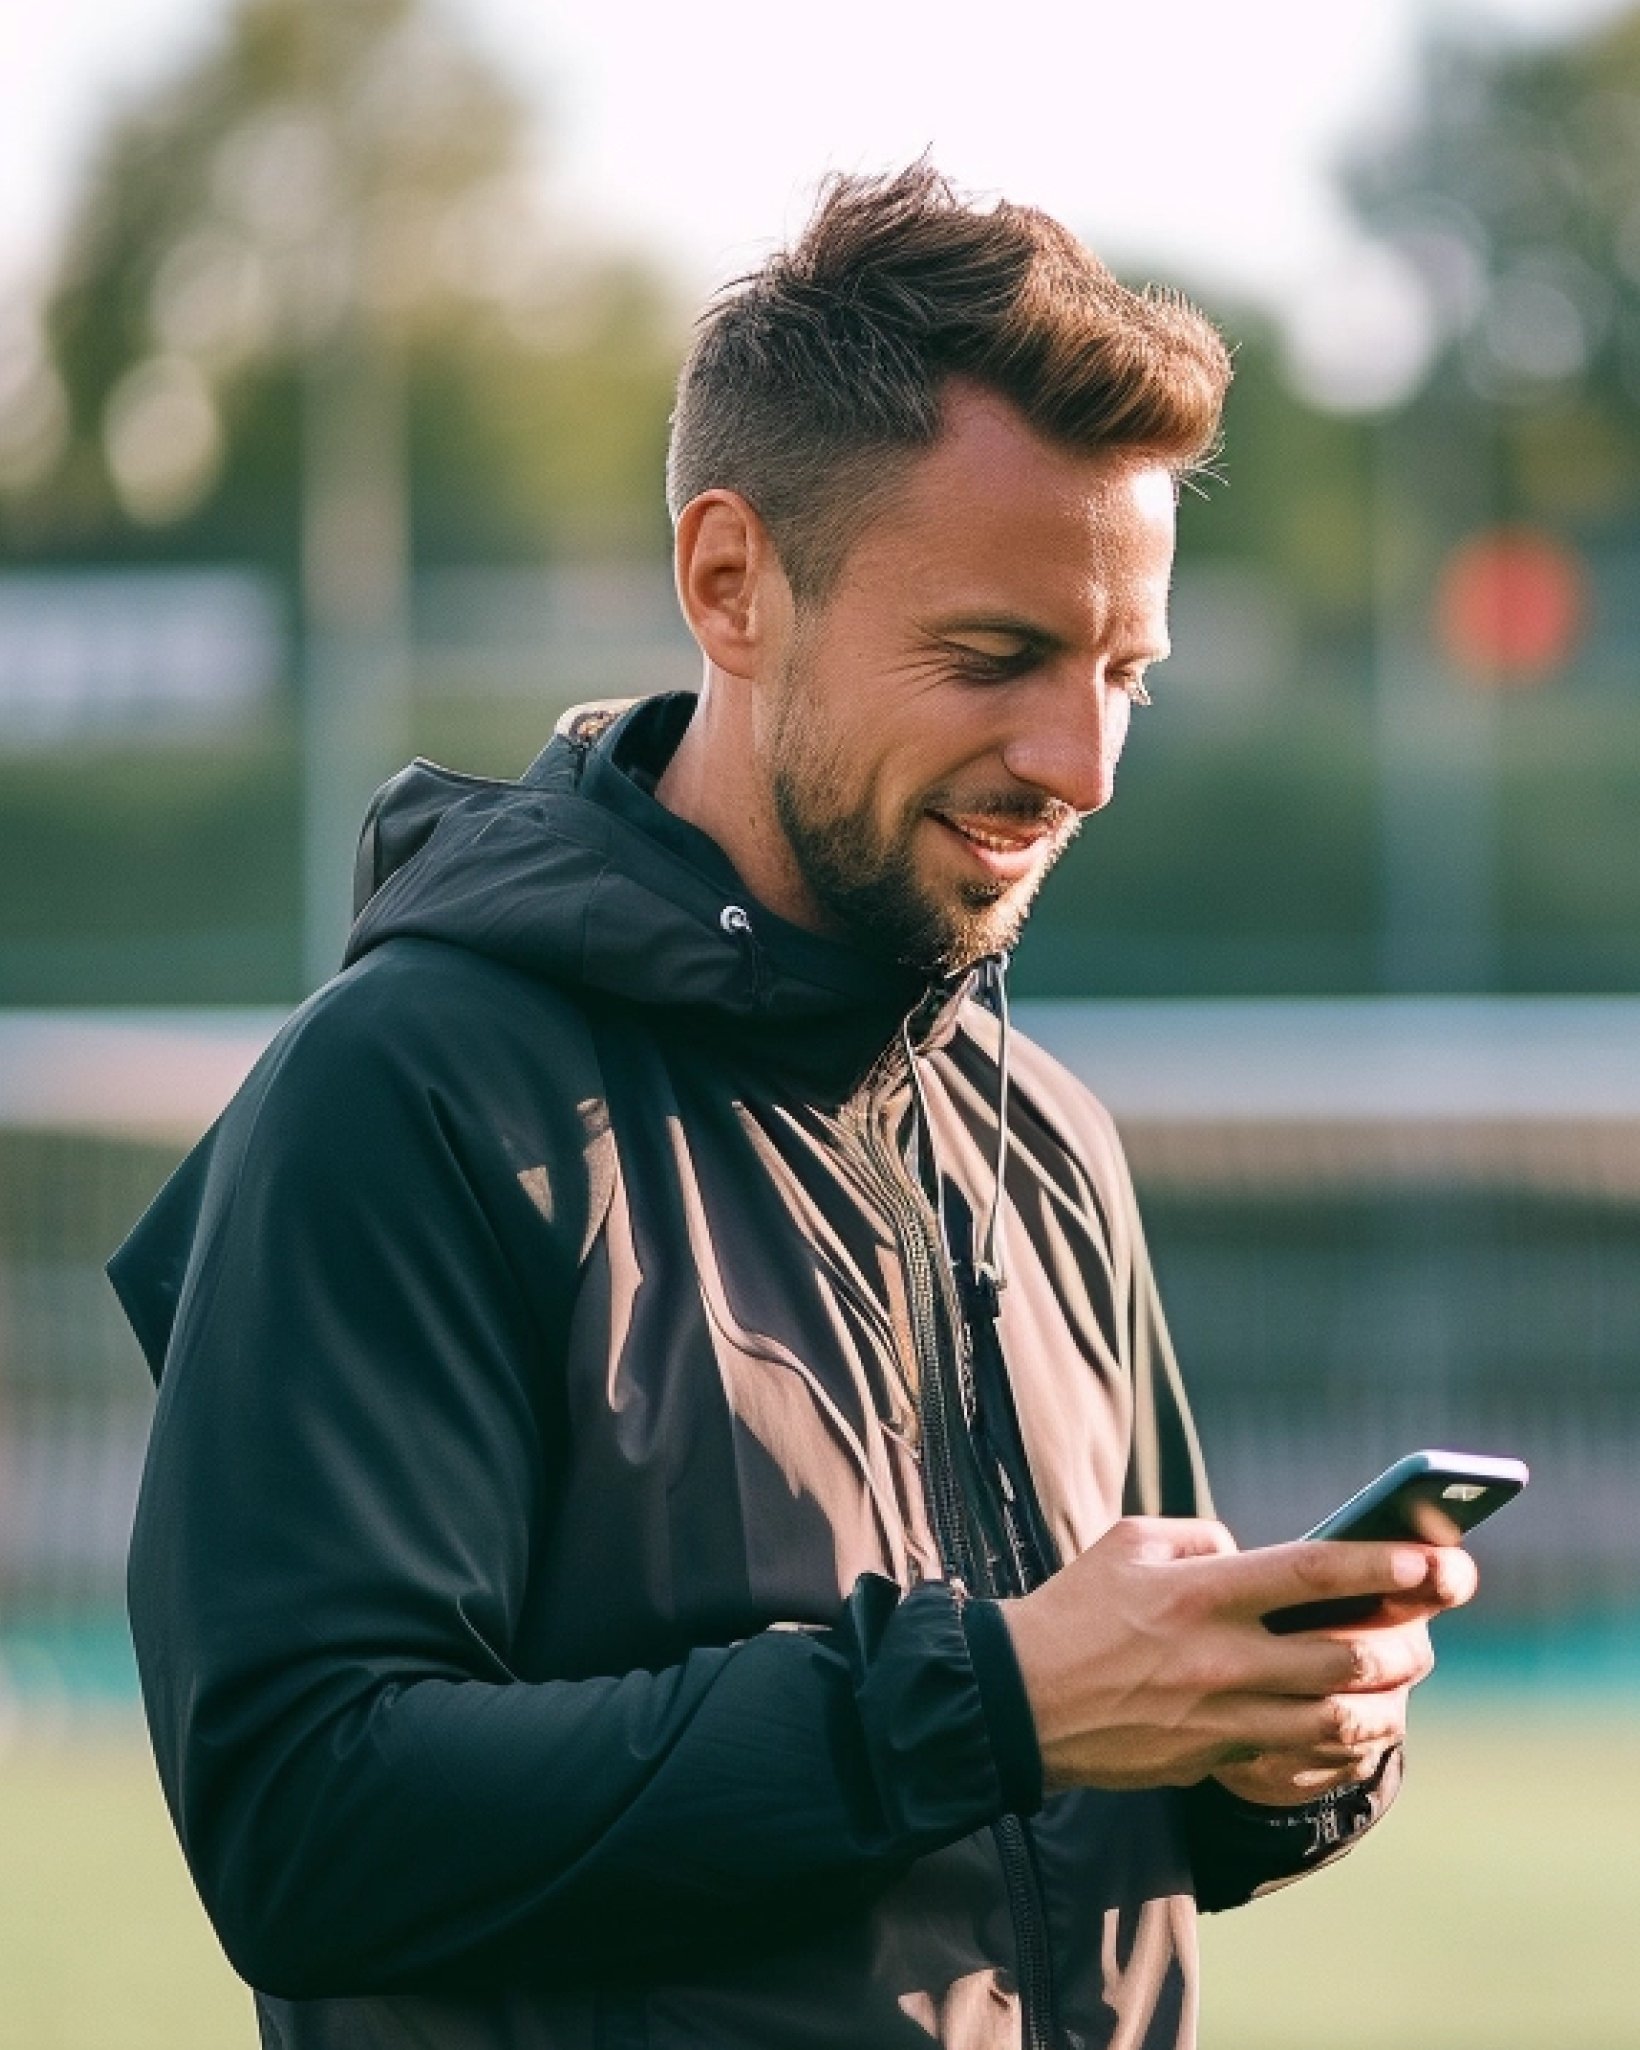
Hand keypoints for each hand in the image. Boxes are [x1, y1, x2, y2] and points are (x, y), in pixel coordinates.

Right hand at [999, 1517, 1476, 1795]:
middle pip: (1344, 1657)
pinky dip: (1340, 1743)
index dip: (1382, 1564)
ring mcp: (1221, 1716)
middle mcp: (1220, 1656)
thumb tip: (1251, 1552)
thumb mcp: (1129, 1543)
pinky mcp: (1213, 1758)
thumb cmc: (1074, 1609)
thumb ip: (1201, 1539)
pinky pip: (1299, 1756)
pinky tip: (1355, 1725)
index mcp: (1201, 1592)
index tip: (1435, 1558)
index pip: (1312, 1572)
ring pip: (1336, 1719)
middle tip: (1430, 1624)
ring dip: (1386, 1700)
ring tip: (1403, 1678)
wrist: (1020, 1701)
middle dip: (1404, 1641)